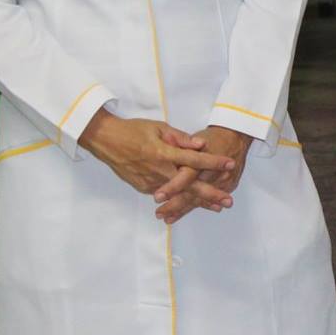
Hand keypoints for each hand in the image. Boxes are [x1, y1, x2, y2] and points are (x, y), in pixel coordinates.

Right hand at [78, 111, 235, 198]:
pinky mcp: (143, 187)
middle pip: (190, 186)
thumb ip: (181, 138)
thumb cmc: (133, 130)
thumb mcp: (159, 127)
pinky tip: (193, 204)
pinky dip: (179, 199)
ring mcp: (150, 181)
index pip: (194, 160)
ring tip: (217, 206)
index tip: (230, 164)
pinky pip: (165, 194)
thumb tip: (201, 144)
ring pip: (178, 194)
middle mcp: (159, 170)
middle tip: (229, 201)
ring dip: (198, 201)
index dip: (214, 162)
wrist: (106, 140)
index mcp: (164, 153)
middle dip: (211, 194)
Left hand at [152, 125, 252, 223]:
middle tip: (160, 213)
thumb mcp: (194, 136)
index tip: (157, 196)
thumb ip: (179, 144)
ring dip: (182, 210)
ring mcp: (221, 180)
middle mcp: (212, 172)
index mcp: (202, 159)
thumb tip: (162, 149)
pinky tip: (182, 215)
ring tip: (167, 218)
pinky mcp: (227, 185)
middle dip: (175, 205)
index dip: (172, 188)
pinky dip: (194, 208)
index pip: (186, 176)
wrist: (236, 137)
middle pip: (193, 193)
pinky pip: (210, 200)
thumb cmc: (213, 138)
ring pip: (200, 199)